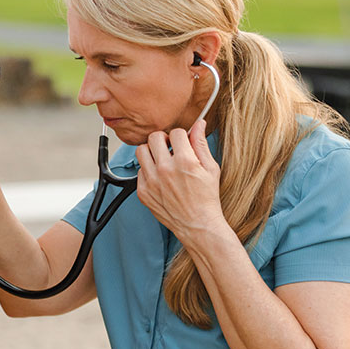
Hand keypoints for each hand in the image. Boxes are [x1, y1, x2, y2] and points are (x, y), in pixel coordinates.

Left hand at [134, 120, 226, 240]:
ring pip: (141, 151)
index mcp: (184, 161)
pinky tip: (160, 177)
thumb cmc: (206, 198)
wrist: (197, 224)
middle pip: (154, 137)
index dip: (181, 136)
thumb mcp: (210, 168)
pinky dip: (148, 170)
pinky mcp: (143, 192)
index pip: (176, 132)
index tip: (183, 143)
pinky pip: (139, 171)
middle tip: (170, 148)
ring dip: (151, 152)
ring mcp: (152, 181)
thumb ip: (201, 144)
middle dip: (163, 139)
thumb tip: (200, 124)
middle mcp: (165, 170)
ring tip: (162, 160)